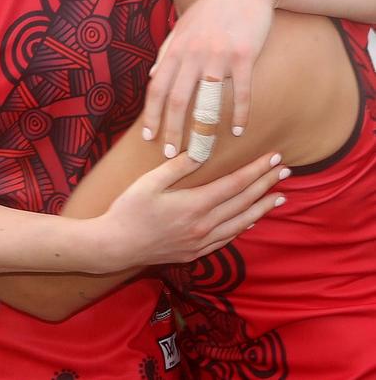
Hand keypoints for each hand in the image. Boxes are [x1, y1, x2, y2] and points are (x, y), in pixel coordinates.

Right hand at [97, 150, 286, 270]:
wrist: (115, 245)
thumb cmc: (129, 209)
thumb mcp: (150, 181)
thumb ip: (178, 166)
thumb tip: (201, 149)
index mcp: (195, 205)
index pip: (235, 184)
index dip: (256, 170)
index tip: (273, 157)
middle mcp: (204, 225)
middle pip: (243, 202)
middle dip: (266, 185)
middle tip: (285, 171)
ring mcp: (201, 242)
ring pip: (241, 223)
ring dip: (262, 208)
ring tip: (280, 197)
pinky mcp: (195, 252)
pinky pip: (227, 239)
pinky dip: (244, 228)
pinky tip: (251, 221)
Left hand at [143, 0, 274, 158]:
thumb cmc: (215, 7)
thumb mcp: (185, 24)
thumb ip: (168, 50)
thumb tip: (153, 74)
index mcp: (177, 48)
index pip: (157, 88)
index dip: (151, 115)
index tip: (148, 138)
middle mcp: (193, 54)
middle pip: (177, 100)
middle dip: (172, 131)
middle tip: (172, 155)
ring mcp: (218, 55)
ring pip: (206, 102)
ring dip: (203, 132)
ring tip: (202, 154)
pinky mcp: (243, 55)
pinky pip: (241, 92)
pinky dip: (240, 114)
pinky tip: (240, 131)